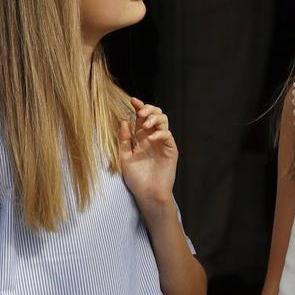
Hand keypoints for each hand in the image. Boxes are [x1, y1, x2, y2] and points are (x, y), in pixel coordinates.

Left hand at [119, 97, 177, 217]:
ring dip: (155, 118)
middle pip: (155, 114)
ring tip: (145, 123)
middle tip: (141, 113)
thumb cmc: (136, 178)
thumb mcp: (125, 157)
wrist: (147, 194)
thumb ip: (124, 140)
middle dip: (148, 109)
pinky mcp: (171, 150)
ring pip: (164, 121)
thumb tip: (124, 121)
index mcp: (141, 138)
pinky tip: (150, 139)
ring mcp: (162, 143)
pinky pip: (167, 135)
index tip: (132, 100)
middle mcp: (152, 137)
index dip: (138, 107)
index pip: (141, 118)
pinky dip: (159, 134)